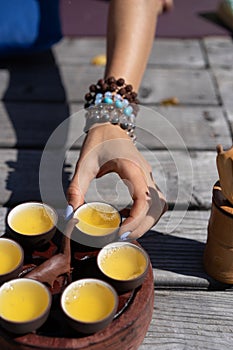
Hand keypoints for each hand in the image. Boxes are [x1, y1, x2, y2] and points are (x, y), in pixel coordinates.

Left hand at [66, 123, 166, 238]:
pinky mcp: (147, 180)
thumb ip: (76, 189)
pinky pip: (154, 202)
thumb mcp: (84, 164)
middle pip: (156, 207)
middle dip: (142, 226)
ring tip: (126, 230)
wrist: (110, 125)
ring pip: (159, 206)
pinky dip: (145, 215)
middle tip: (122, 238)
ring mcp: (149, 176)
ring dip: (147, 222)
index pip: (144, 198)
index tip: (121, 232)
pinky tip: (127, 218)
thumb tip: (71, 214)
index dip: (136, 219)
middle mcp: (145, 173)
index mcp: (132, 167)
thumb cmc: (98, 141)